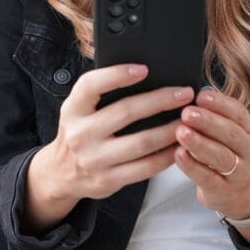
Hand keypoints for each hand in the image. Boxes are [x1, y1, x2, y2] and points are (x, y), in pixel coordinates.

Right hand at [23, 64, 192, 232]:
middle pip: (125, 112)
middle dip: (160, 100)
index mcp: (73, 110)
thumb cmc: (79, 131)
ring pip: (141, 142)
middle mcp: (80, 134)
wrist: (60, 173)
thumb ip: (100, 94)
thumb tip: (143, 74)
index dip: (116, 75)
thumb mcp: (78, 109)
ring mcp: (94, 160)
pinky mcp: (108, 181)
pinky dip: (166, 156)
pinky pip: (145, 168)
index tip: (144, 69)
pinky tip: (179, 145)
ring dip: (170, 129)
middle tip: (185, 93)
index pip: (90, 86)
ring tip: (189, 119)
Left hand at [174, 87, 249, 220]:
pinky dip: (192, 166)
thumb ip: (211, 115)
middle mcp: (249, 150)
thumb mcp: (224, 132)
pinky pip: (208, 178)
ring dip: (200, 143)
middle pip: (231, 133)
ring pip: (222, 156)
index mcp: (249, 130)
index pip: (239, 113)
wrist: (236, 193)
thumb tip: (190, 93)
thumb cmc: (223, 152)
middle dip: (208, 122)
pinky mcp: (224, 191)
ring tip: (181, 132)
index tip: (200, 96)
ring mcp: (240, 172)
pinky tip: (179, 155)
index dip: (220, 103)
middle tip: (187, 113)